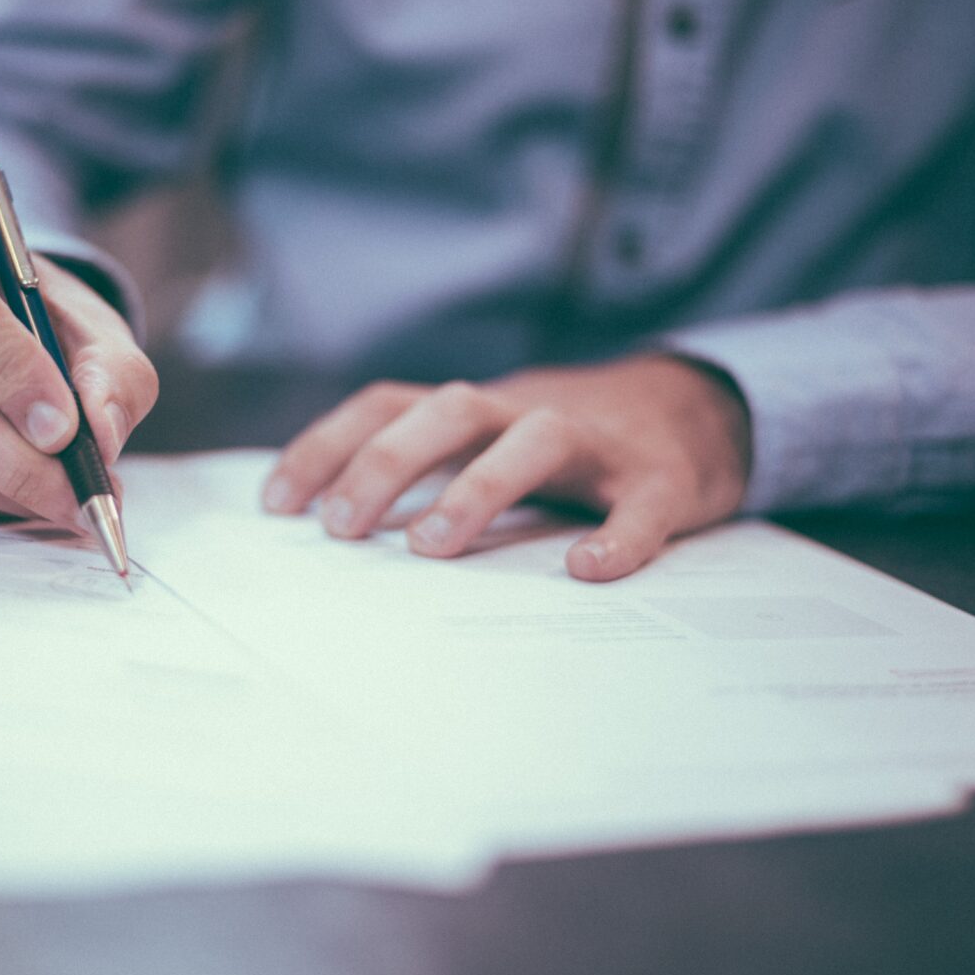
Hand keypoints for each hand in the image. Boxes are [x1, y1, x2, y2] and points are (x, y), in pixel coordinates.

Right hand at [0, 213, 157, 523]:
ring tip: (65, 499)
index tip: (64, 430)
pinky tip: (15, 494)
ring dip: (3, 490)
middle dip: (16, 461)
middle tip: (80, 497)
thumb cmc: (43, 327)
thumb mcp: (97, 333)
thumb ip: (112, 376)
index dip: (10, 373)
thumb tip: (100, 434)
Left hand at [262, 355, 750, 580]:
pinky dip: (618, 535)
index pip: (388, 405)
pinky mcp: (662, 478)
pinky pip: (640, 505)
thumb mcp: (487, 441)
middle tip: (340, 528)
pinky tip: (587, 570)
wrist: (697, 410)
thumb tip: (332, 527)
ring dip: (477, 487)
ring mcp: (597, 442)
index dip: (328, 445)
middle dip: (386, 463)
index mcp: (476, 409)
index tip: (276, 504)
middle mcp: (526, 411)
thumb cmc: (566, 444)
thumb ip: (426, 468)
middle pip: (449, 411)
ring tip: (431, 547)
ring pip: (534, 440)